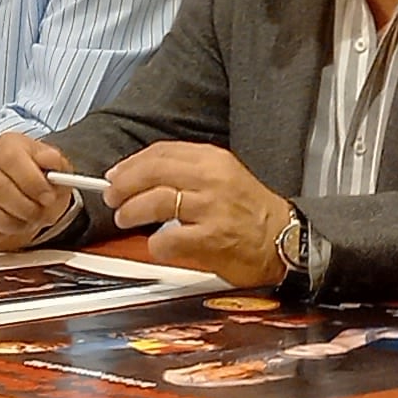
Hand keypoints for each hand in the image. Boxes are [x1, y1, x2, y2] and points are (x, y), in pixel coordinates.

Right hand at [0, 131, 79, 250]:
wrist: (29, 196)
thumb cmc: (39, 181)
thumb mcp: (56, 168)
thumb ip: (55, 163)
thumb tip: (51, 161)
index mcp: (6, 146)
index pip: (11, 158)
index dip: (31, 181)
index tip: (47, 197)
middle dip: (24, 207)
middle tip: (39, 214)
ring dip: (10, 223)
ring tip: (25, 223)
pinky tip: (6, 231)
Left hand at [103, 141, 291, 290]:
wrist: (284, 240)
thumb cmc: (252, 212)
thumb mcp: (224, 176)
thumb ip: (187, 172)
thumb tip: (142, 175)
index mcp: (212, 160)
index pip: (161, 152)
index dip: (132, 163)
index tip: (117, 173)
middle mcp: (211, 179)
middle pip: (152, 172)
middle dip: (124, 185)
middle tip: (112, 196)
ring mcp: (211, 208)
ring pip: (155, 202)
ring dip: (131, 211)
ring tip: (125, 218)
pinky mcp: (211, 239)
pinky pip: (168, 239)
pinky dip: (156, 244)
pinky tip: (157, 245)